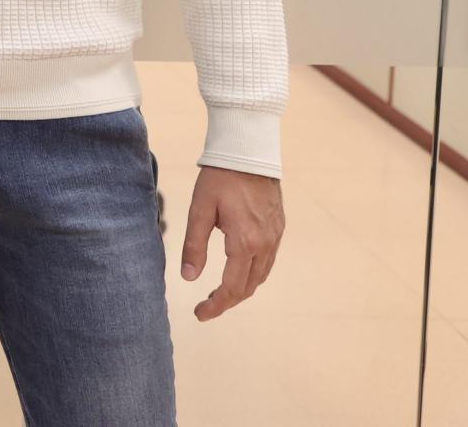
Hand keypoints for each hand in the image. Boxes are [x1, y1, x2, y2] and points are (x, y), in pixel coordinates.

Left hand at [181, 166, 284, 320]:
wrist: (249, 153)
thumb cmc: (220, 178)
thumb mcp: (199, 209)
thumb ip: (194, 245)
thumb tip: (188, 278)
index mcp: (244, 243)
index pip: (232, 287)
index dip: (216, 305)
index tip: (199, 314)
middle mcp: (265, 245)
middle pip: (248, 287)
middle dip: (227, 301)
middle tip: (205, 308)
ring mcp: (275, 238)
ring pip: (260, 277)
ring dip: (241, 290)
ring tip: (218, 294)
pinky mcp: (278, 229)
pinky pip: (267, 262)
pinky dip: (252, 275)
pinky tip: (237, 272)